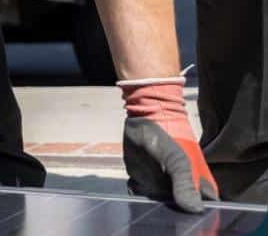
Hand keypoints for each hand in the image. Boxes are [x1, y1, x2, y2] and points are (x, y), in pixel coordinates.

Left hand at [121, 78, 218, 212]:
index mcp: (200, 189)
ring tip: (147, 207)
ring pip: (159, 209)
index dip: (197, 219)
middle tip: (163, 217)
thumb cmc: (169, 138)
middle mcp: (182, 192)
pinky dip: (137, 201)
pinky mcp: (143, 184)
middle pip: (180, 215)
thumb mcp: (179, 161)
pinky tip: (136, 194)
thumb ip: (185, 184)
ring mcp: (162, 189)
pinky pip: (140, 199)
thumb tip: (193, 210)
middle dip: (172, 217)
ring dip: (152, 209)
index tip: (186, 222)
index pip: (205, 212)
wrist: (145, 119)